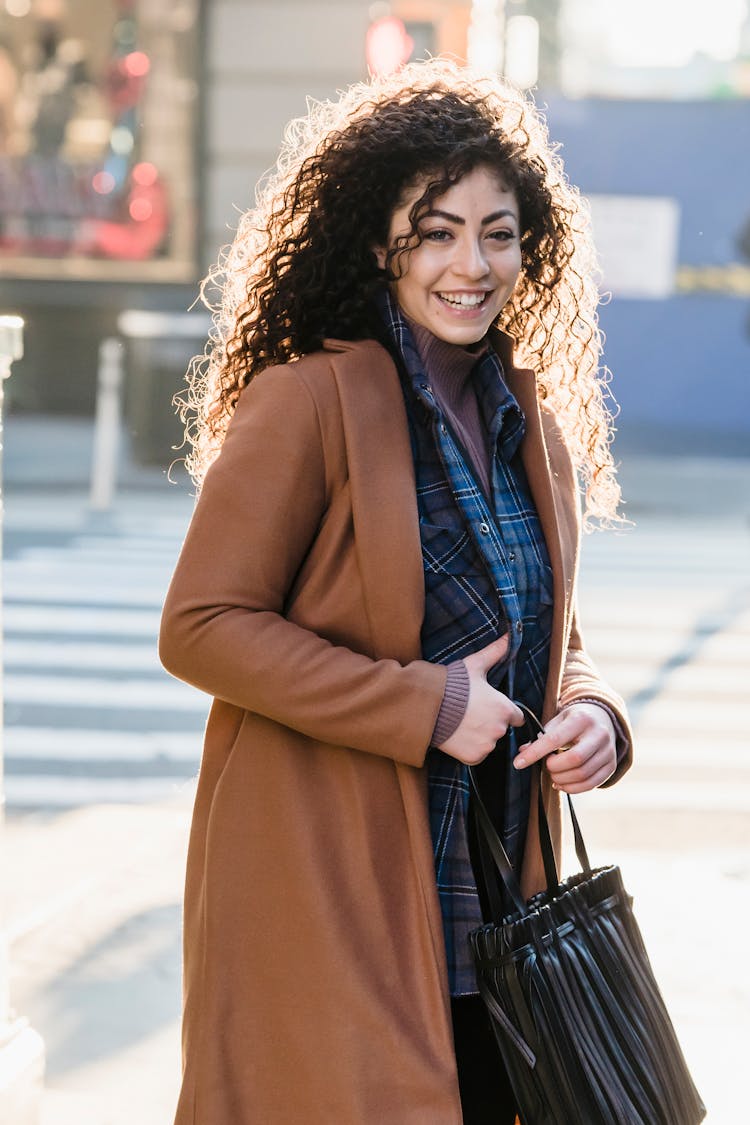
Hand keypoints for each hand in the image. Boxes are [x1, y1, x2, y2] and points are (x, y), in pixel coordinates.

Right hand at [437, 635, 524, 765]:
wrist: (428, 707)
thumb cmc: (453, 685)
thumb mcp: (475, 666)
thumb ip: (495, 652)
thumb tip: (509, 636)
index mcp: (505, 708)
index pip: (516, 717)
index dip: (504, 711)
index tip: (489, 708)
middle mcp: (500, 729)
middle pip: (501, 729)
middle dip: (490, 723)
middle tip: (471, 714)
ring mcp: (487, 745)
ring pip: (489, 742)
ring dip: (480, 736)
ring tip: (462, 723)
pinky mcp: (474, 757)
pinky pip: (477, 754)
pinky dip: (469, 748)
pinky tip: (458, 735)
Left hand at [512, 702, 616, 792]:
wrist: (603, 718)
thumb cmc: (574, 720)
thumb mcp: (558, 720)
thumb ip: (542, 735)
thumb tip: (523, 751)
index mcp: (581, 719)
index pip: (555, 739)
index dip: (534, 753)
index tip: (518, 763)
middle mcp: (599, 734)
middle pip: (574, 759)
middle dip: (553, 767)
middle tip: (546, 765)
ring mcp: (608, 751)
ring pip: (583, 774)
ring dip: (562, 779)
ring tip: (553, 774)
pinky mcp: (611, 765)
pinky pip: (592, 784)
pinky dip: (573, 788)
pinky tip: (562, 783)